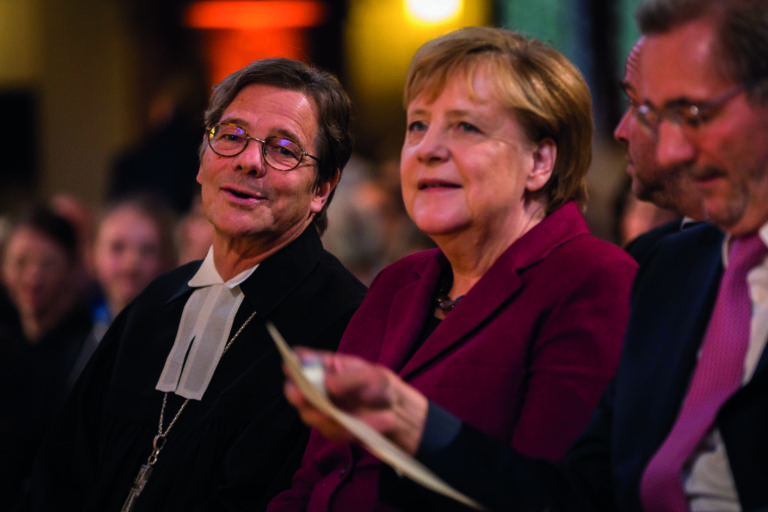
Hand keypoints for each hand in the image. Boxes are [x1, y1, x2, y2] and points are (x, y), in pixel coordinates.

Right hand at [284, 349, 428, 454]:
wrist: (399, 414)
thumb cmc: (381, 387)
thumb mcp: (370, 376)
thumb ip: (348, 379)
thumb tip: (326, 383)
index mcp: (325, 366)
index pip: (301, 361)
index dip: (293, 364)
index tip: (291, 367)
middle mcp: (318, 388)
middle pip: (295, 391)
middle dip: (297, 394)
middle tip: (302, 396)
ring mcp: (322, 410)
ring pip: (311, 415)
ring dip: (329, 416)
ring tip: (356, 415)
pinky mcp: (332, 430)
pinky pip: (334, 431)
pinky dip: (353, 428)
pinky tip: (376, 423)